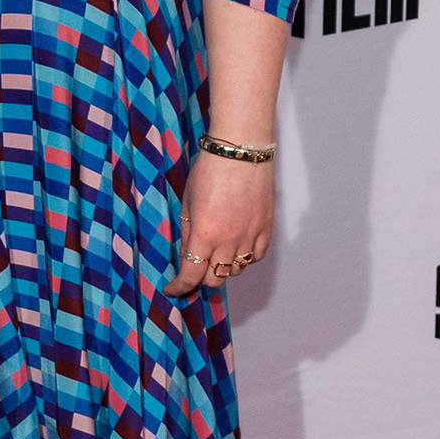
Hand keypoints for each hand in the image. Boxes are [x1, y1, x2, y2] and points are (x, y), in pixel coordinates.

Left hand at [162, 148, 273, 296]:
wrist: (240, 150)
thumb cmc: (209, 169)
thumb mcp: (187, 200)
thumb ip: (187, 231)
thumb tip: (187, 253)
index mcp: (205, 233)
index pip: (191, 274)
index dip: (180, 286)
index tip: (173, 289)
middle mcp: (229, 240)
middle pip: (215, 278)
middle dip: (200, 278)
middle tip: (193, 270)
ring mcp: (251, 236)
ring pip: (236, 270)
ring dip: (223, 268)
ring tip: (215, 254)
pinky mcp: (266, 228)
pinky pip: (256, 257)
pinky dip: (245, 258)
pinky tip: (236, 247)